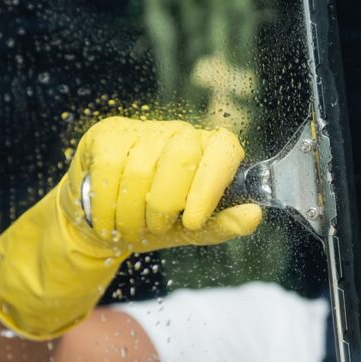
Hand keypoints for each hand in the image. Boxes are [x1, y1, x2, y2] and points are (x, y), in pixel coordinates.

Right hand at [61, 116, 261, 251]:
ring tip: (131, 227)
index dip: (210, 185)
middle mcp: (182, 133)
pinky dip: (107, 205)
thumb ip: (225, 224)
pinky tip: (108, 218)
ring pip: (140, 169)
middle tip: (155, 227)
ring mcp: (143, 130)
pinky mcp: (108, 134)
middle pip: (181, 158)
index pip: (224, 150)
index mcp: (212, 152)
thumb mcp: (195, 231)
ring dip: (132, 213)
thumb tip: (253, 213)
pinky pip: (109, 167)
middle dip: (164, 205)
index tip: (193, 221)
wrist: (108, 225)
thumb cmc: (158, 222)